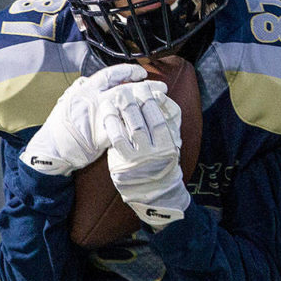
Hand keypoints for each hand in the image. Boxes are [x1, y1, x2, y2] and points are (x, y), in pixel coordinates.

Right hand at [21, 64, 147, 175]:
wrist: (51, 150)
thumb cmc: (60, 126)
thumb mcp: (68, 100)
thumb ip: (84, 89)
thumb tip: (97, 81)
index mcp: (84, 90)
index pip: (111, 74)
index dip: (129, 71)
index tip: (142, 73)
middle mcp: (92, 100)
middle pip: (125, 89)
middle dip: (146, 87)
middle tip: (161, 87)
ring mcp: (97, 118)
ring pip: (128, 107)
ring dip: (146, 105)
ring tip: (159, 103)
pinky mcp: (102, 135)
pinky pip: (126, 127)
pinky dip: (139, 124)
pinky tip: (150, 123)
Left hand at [99, 80, 190, 229]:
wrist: (154, 192)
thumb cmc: (162, 162)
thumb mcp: (172, 143)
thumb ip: (168, 122)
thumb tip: (160, 96)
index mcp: (170, 145)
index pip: (161, 117)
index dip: (152, 101)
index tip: (144, 88)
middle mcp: (157, 152)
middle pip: (147, 120)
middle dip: (136, 101)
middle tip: (126, 89)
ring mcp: (140, 158)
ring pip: (133, 127)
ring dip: (124, 109)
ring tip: (117, 96)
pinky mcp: (124, 163)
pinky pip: (117, 139)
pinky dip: (113, 123)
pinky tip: (108, 113)